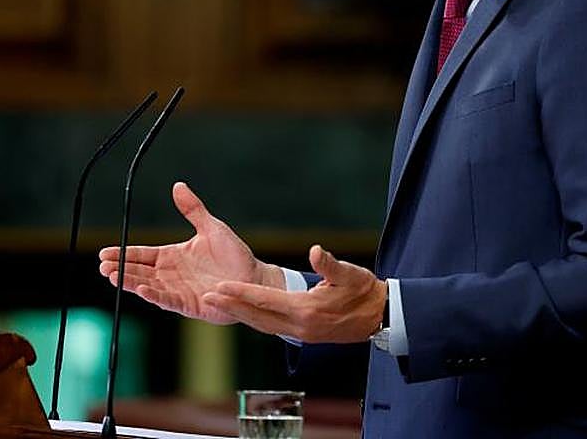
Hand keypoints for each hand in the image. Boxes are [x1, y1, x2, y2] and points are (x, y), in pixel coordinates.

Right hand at [98, 182, 283, 324]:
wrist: (254, 277)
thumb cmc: (234, 254)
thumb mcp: (211, 227)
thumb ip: (193, 209)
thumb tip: (178, 185)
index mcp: (173, 256)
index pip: (142, 254)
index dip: (124, 254)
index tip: (104, 252)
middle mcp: (172, 274)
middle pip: (140, 271)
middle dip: (120, 270)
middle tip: (103, 267)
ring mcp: (178, 290)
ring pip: (148, 286)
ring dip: (131, 282)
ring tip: (113, 277)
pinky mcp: (189, 305)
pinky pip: (167, 300)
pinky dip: (154, 295)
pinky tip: (141, 290)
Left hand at [203, 244, 386, 342]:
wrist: (380, 317)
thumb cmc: (364, 291)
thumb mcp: (351, 274)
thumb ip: (330, 264)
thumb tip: (316, 251)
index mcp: (307, 310)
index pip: (266, 300)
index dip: (241, 292)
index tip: (219, 286)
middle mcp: (299, 326)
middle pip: (257, 316)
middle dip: (231, 306)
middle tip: (206, 297)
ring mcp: (301, 334)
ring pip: (262, 324)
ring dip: (240, 314)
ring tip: (218, 303)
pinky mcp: (303, 335)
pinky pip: (271, 327)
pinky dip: (255, 319)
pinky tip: (244, 312)